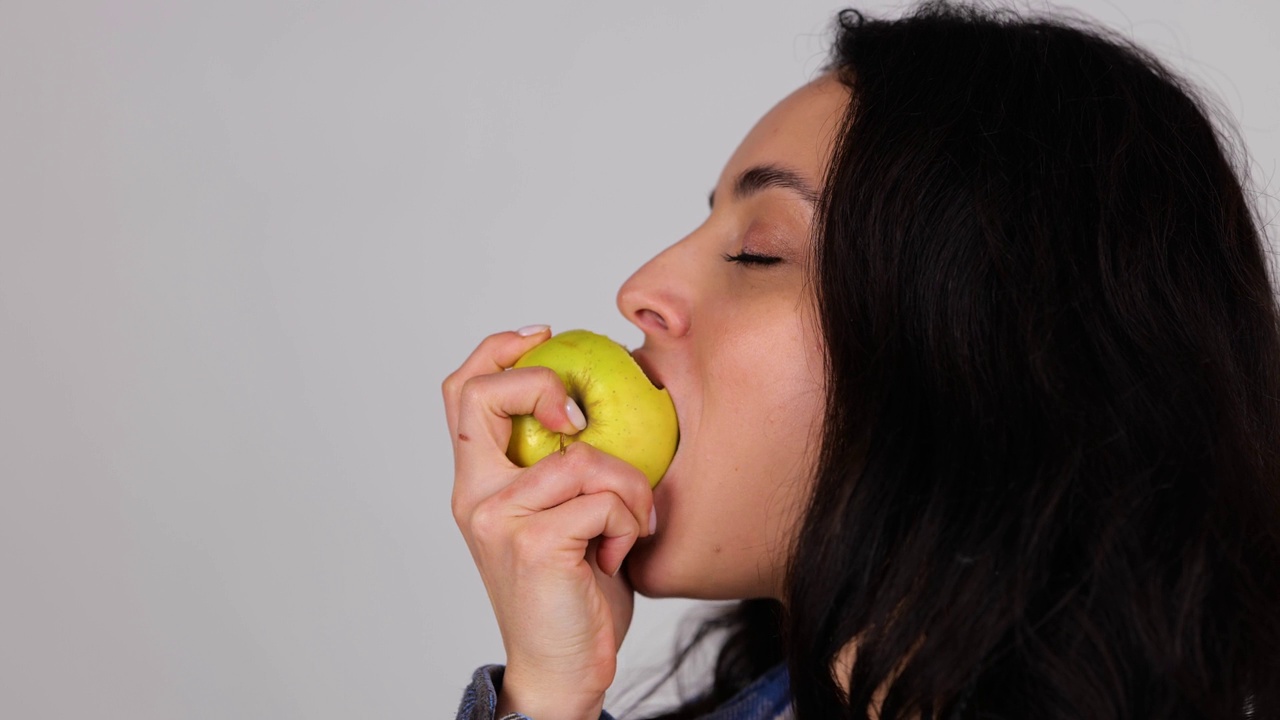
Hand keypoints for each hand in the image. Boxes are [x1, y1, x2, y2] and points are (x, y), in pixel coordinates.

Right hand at [443, 328, 655, 719]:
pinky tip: (618, 552)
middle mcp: (475, 495)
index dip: (497, 348)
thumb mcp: (559, 516)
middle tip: (579, 420)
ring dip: (627, 485)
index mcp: (477, 482)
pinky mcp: (532, 543)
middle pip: (484, 394)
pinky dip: (628, 520)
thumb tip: (598, 407)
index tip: (544, 336)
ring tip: (629, 521)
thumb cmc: (571, 593)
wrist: (561, 669)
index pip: (462, 392)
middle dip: (544, 384)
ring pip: (580, 455)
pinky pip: (602, 498)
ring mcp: (499, 517)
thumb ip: (561, 466)